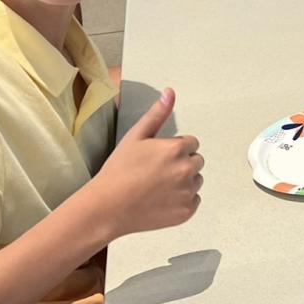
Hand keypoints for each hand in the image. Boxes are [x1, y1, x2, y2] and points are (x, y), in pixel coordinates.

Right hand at [90, 89, 202, 237]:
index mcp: (178, 148)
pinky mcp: (186, 212)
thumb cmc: (119, 169)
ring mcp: (188, 192)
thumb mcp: (136, 136)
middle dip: (182, 163)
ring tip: (158, 187)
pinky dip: (182, 201)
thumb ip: (157, 114)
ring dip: (184, 182)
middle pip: (196, 161)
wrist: (107, 207)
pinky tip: (161, 201)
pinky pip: (193, 201)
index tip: (157, 157)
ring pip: (196, 181)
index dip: (175, 148)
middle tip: (157, 172)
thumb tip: (170, 92)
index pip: (192, 143)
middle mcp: (188, 169)